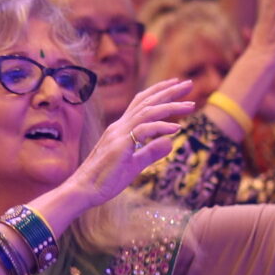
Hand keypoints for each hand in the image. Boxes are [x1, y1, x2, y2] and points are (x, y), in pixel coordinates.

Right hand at [65, 78, 197, 207]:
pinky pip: (143, 131)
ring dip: (170, 106)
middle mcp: (119, 127)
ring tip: (191, 105)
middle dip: (169, 91)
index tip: (175, 85)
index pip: (141, 103)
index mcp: (121, 129)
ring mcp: (118, 135)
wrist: (83, 191)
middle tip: (190, 83)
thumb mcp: (134, 165)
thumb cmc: (104, 180)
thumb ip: (151, 152)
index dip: (158, 92)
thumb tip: (171, 142)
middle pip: (147, 102)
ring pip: (147, 112)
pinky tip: (177, 129)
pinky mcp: (120, 146)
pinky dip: (161, 127)